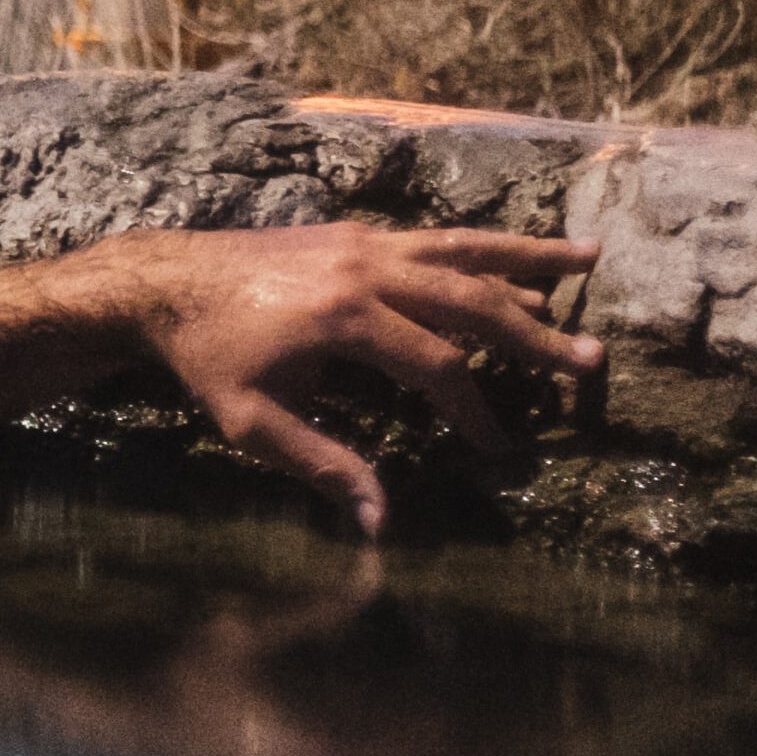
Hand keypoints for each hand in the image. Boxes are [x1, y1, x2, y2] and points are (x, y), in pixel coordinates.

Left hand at [87, 225, 600, 535]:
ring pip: (463, 249)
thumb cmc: (207, 358)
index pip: (439, 367)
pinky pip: (434, 238)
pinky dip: (484, 243)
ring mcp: (363, 243)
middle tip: (593, 363)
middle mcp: (365, 270)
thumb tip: (382, 522)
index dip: (473, 412)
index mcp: (345, 318)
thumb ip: (323, 466)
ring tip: (592, 258)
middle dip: (534, 335)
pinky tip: (523, 254)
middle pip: (471, 301)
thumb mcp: (253, 424)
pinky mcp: (356, 233)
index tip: (499, 448)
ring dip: (530, 256)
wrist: (163, 282)